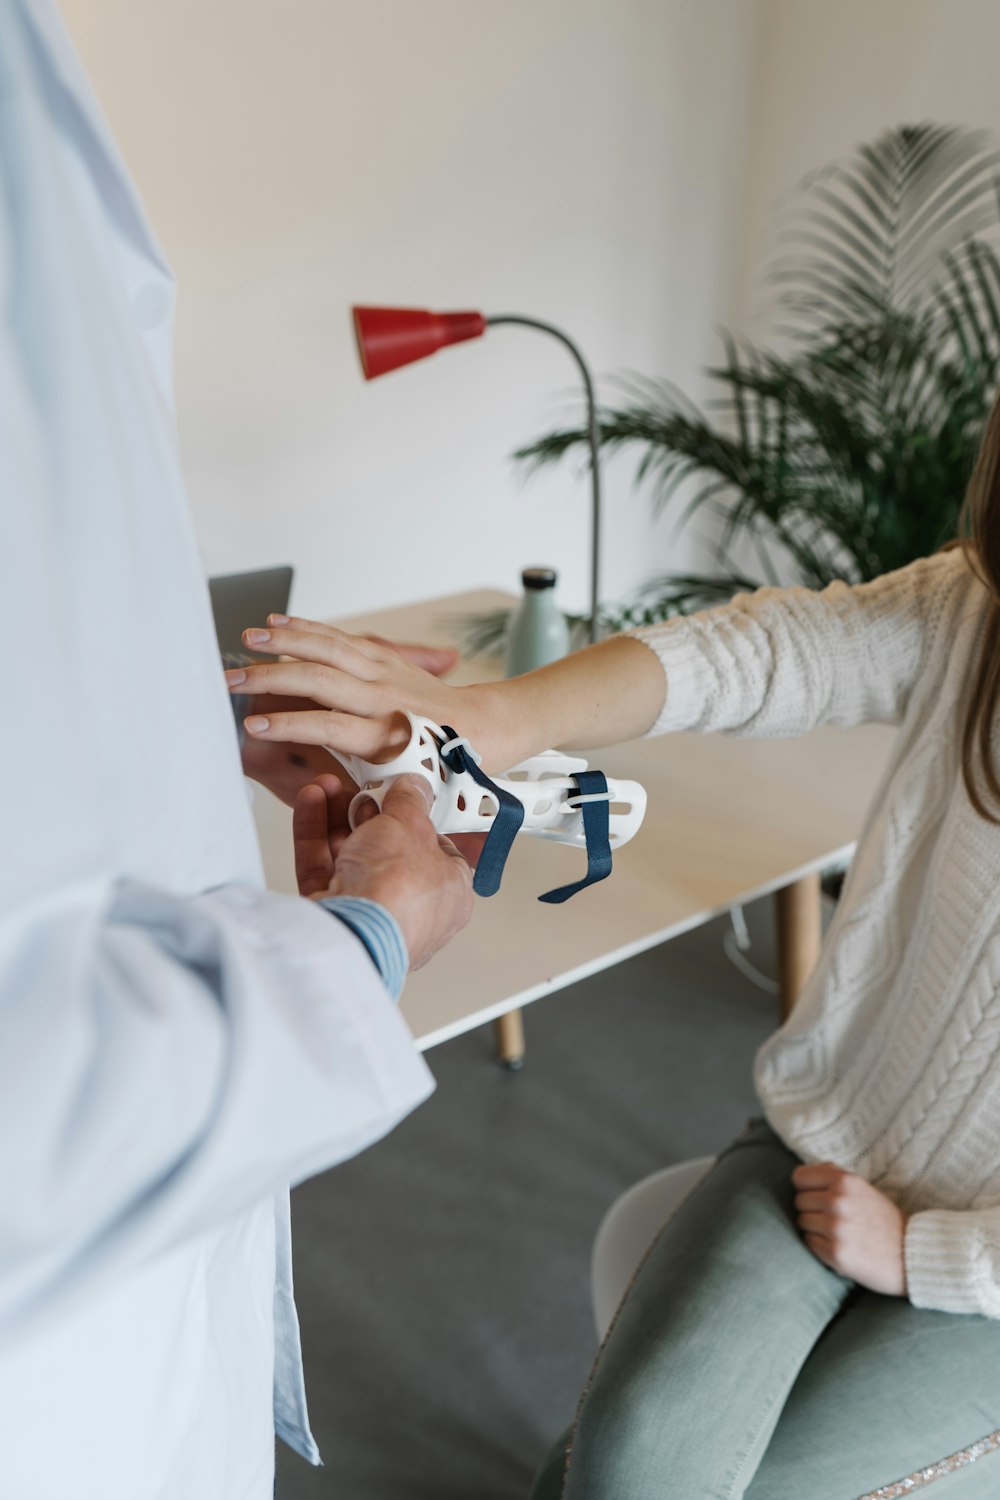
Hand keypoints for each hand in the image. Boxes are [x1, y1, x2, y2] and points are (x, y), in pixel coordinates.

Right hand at [234, 635, 461, 804]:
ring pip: (328, 648)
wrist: (484, 728)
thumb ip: (359, 790)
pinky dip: (308, 628)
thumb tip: (324, 794)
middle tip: (231, 681)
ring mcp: (385, 672)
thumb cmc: (440, 763)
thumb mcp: (403, 787)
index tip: (254, 728)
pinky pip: (340, 638)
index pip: (326, 726)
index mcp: (385, 736)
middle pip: (318, 680)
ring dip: (285, 642)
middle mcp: (383, 699)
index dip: (288, 726)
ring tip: (249, 639)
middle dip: (270, 678)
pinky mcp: (386, 657)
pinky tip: (279, 622)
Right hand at [293, 772, 472, 970]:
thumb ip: (410, 801)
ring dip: (338, 819)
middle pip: (390, 852)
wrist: (352, 934)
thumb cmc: (398, 893)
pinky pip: (324, 871)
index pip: (440, 851)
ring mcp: (371, 917)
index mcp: (450, 894)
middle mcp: (413, 910)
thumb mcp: (411, 825)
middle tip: (360, 789)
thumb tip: (413, 787)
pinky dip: (315, 836)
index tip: (403, 795)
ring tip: (326, 787)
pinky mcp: (335, 919)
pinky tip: (311, 802)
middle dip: (370, 815)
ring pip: (353, 859)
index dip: (420, 820)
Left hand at [792, 1162, 907, 1295]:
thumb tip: (800, 1175)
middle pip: (799, 1202)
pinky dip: (820, 1246)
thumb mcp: (862, 1187)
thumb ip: (833, 1176)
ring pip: (802, 1223)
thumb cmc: (883, 1220)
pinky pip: (809, 1243)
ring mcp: (835, 1228)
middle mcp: (838, 1201)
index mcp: (844, 1181)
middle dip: (812, 1210)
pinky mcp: (835, 1253)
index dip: (806, 1188)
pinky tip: (840, 1246)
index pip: (799, 1178)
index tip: (817, 1196)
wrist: (911, 1255)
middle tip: (834, 1219)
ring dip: (816, 1229)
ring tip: (839, 1233)